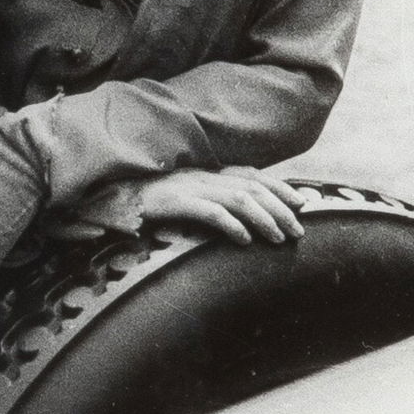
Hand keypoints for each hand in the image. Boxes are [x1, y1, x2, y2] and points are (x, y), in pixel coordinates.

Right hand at [136, 166, 307, 245]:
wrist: (112, 199)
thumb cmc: (149, 204)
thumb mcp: (186, 199)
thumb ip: (211, 202)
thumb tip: (241, 218)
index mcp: (206, 173)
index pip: (252, 174)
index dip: (279, 187)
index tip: (300, 203)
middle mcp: (202, 176)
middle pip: (252, 187)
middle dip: (280, 208)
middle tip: (298, 230)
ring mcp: (189, 187)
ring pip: (238, 199)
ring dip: (263, 218)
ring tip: (279, 238)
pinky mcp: (175, 202)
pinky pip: (210, 212)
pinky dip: (231, 225)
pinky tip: (244, 240)